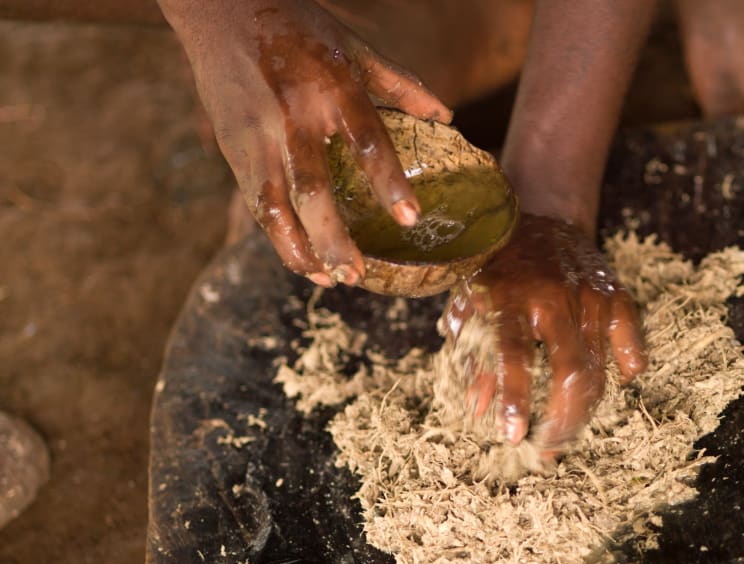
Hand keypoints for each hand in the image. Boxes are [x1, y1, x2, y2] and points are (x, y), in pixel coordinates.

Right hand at [159, 0, 451, 285]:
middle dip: (332, 238)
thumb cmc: (298, 26)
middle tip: (356, 274)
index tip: (409, 219)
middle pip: (312, 189)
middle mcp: (293, 117)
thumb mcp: (354, 46)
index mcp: (332, 88)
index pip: (366, 141)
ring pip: (274, 207)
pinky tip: (301, 260)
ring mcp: (257, 136)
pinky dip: (276, 237)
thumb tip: (446, 117)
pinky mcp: (233, 149)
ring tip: (329, 280)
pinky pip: (256, 202)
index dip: (389, 182)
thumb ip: (400, 83)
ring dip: (299, 250)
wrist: (221, 8)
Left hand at [443, 215, 646, 459]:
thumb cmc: (496, 270)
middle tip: (549, 450)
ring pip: (599, 367)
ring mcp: (590, 295)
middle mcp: (554, 297)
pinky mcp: (615, 294)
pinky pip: (630, 339)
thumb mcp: (471, 306)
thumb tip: (478, 411)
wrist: (538, 218)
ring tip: (568, 432)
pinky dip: (628, 366)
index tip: (514, 436)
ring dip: (585, 408)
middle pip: (570, 370)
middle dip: (562, 420)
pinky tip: (617, 384)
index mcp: (511, 298)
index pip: (514, 355)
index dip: (516, 398)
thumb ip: (474, 358)